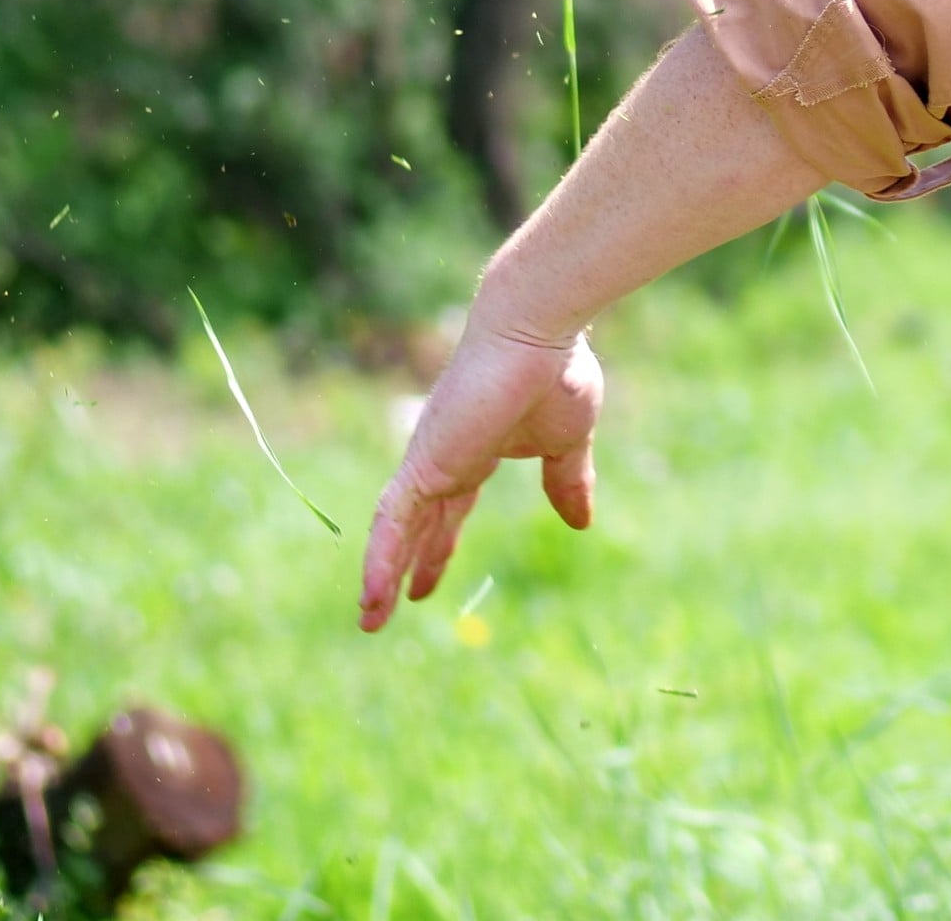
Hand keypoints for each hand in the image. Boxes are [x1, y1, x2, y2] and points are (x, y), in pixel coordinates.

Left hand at [357, 319, 602, 631]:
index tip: (427, 582)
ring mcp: (430, 462)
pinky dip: (381, 558)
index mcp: (475, 454)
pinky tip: (374, 592)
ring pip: (395, 530)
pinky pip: (392, 520)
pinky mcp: (424, 463)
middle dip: (405, 566)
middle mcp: (444, 460)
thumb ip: (567, 481)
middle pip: (417, 526)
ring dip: (382, 575)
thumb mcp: (567, 443)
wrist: (537, 331)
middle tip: (388, 607)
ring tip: (370, 618)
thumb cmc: (556, 374)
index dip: (439, 546)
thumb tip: (580, 522)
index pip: (449, 511)